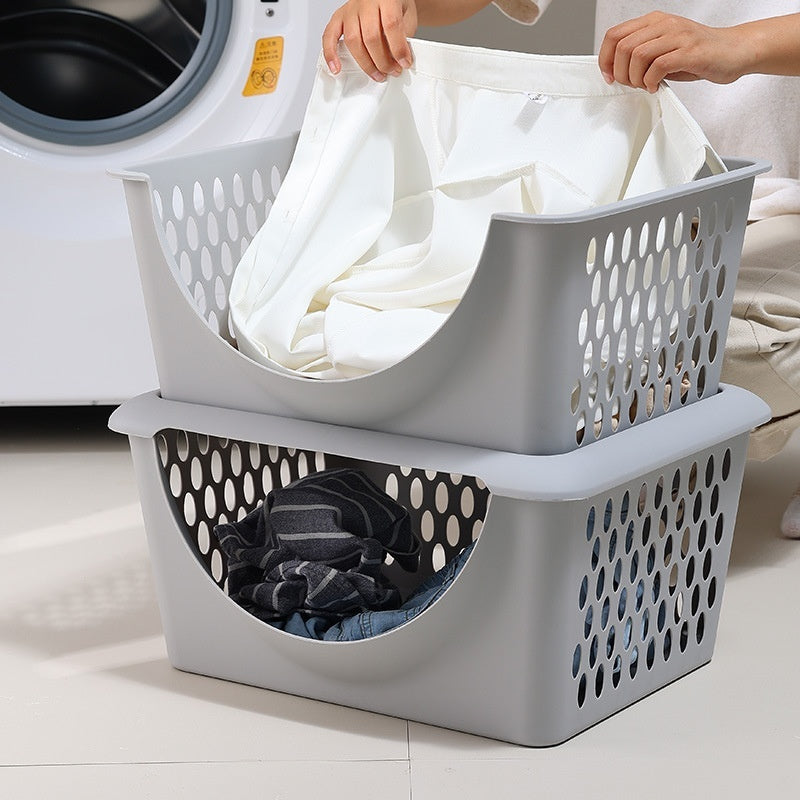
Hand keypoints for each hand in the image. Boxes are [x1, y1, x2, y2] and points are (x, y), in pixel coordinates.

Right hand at [323, 0, 417, 81]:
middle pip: (371, 37)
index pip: (391, 24)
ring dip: (366, 64)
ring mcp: (350, 10)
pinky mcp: (339, 18)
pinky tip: (336, 67)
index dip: (398, 48)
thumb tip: (400, 59)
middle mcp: (365, 3)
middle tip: (392, 71)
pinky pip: (329, 36)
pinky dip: (330, 54)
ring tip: (377, 74)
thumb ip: (404, 35)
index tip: (404, 62)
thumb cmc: (394, 4)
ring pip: (353, 41)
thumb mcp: (407, 15)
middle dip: (383, 61)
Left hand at [598, 11, 749, 92]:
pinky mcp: (690, 51)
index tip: (609, 76)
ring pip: (637, 55)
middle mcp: (664, 24)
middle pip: (623, 47)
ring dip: (635, 78)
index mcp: (654, 21)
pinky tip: (656, 86)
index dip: (605, 59)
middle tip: (632, 84)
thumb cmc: (698, 54)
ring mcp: (678, 36)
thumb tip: (615, 71)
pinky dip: (651, 81)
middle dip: (620, 73)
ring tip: (645, 85)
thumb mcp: (663, 50)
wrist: (734, 50)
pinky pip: (658, 66)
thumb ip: (641, 55)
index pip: (614, 35)